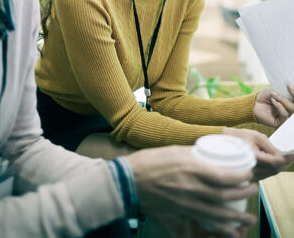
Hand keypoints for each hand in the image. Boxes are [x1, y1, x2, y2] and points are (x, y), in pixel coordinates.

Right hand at [126, 146, 256, 236]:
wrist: (128, 180)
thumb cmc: (148, 161)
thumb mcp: (172, 150)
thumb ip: (192, 155)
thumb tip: (211, 157)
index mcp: (188, 167)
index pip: (222, 175)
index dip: (240, 176)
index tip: (248, 173)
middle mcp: (189, 186)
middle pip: (223, 195)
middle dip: (243, 194)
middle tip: (252, 190)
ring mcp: (184, 201)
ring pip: (217, 212)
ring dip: (236, 216)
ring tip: (248, 217)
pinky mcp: (179, 211)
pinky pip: (204, 221)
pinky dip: (219, 227)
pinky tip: (229, 229)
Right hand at [223, 127, 290, 179]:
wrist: (222, 141)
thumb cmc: (239, 136)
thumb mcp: (256, 136)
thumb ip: (271, 147)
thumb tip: (283, 157)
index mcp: (252, 157)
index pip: (275, 162)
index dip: (286, 159)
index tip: (292, 154)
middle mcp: (250, 168)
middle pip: (275, 170)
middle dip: (284, 163)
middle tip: (291, 156)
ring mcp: (249, 173)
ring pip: (271, 173)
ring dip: (279, 167)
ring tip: (285, 159)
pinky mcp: (249, 175)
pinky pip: (265, 175)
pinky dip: (272, 170)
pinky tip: (275, 163)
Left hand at [253, 85, 293, 127]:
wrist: (254, 104)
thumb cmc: (265, 97)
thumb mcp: (274, 92)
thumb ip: (283, 93)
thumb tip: (290, 89)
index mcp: (291, 103)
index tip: (289, 85)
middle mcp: (290, 111)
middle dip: (293, 95)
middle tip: (288, 87)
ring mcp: (286, 118)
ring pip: (292, 110)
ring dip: (284, 100)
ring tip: (274, 95)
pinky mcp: (281, 122)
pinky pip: (284, 115)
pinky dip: (279, 106)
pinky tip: (273, 101)